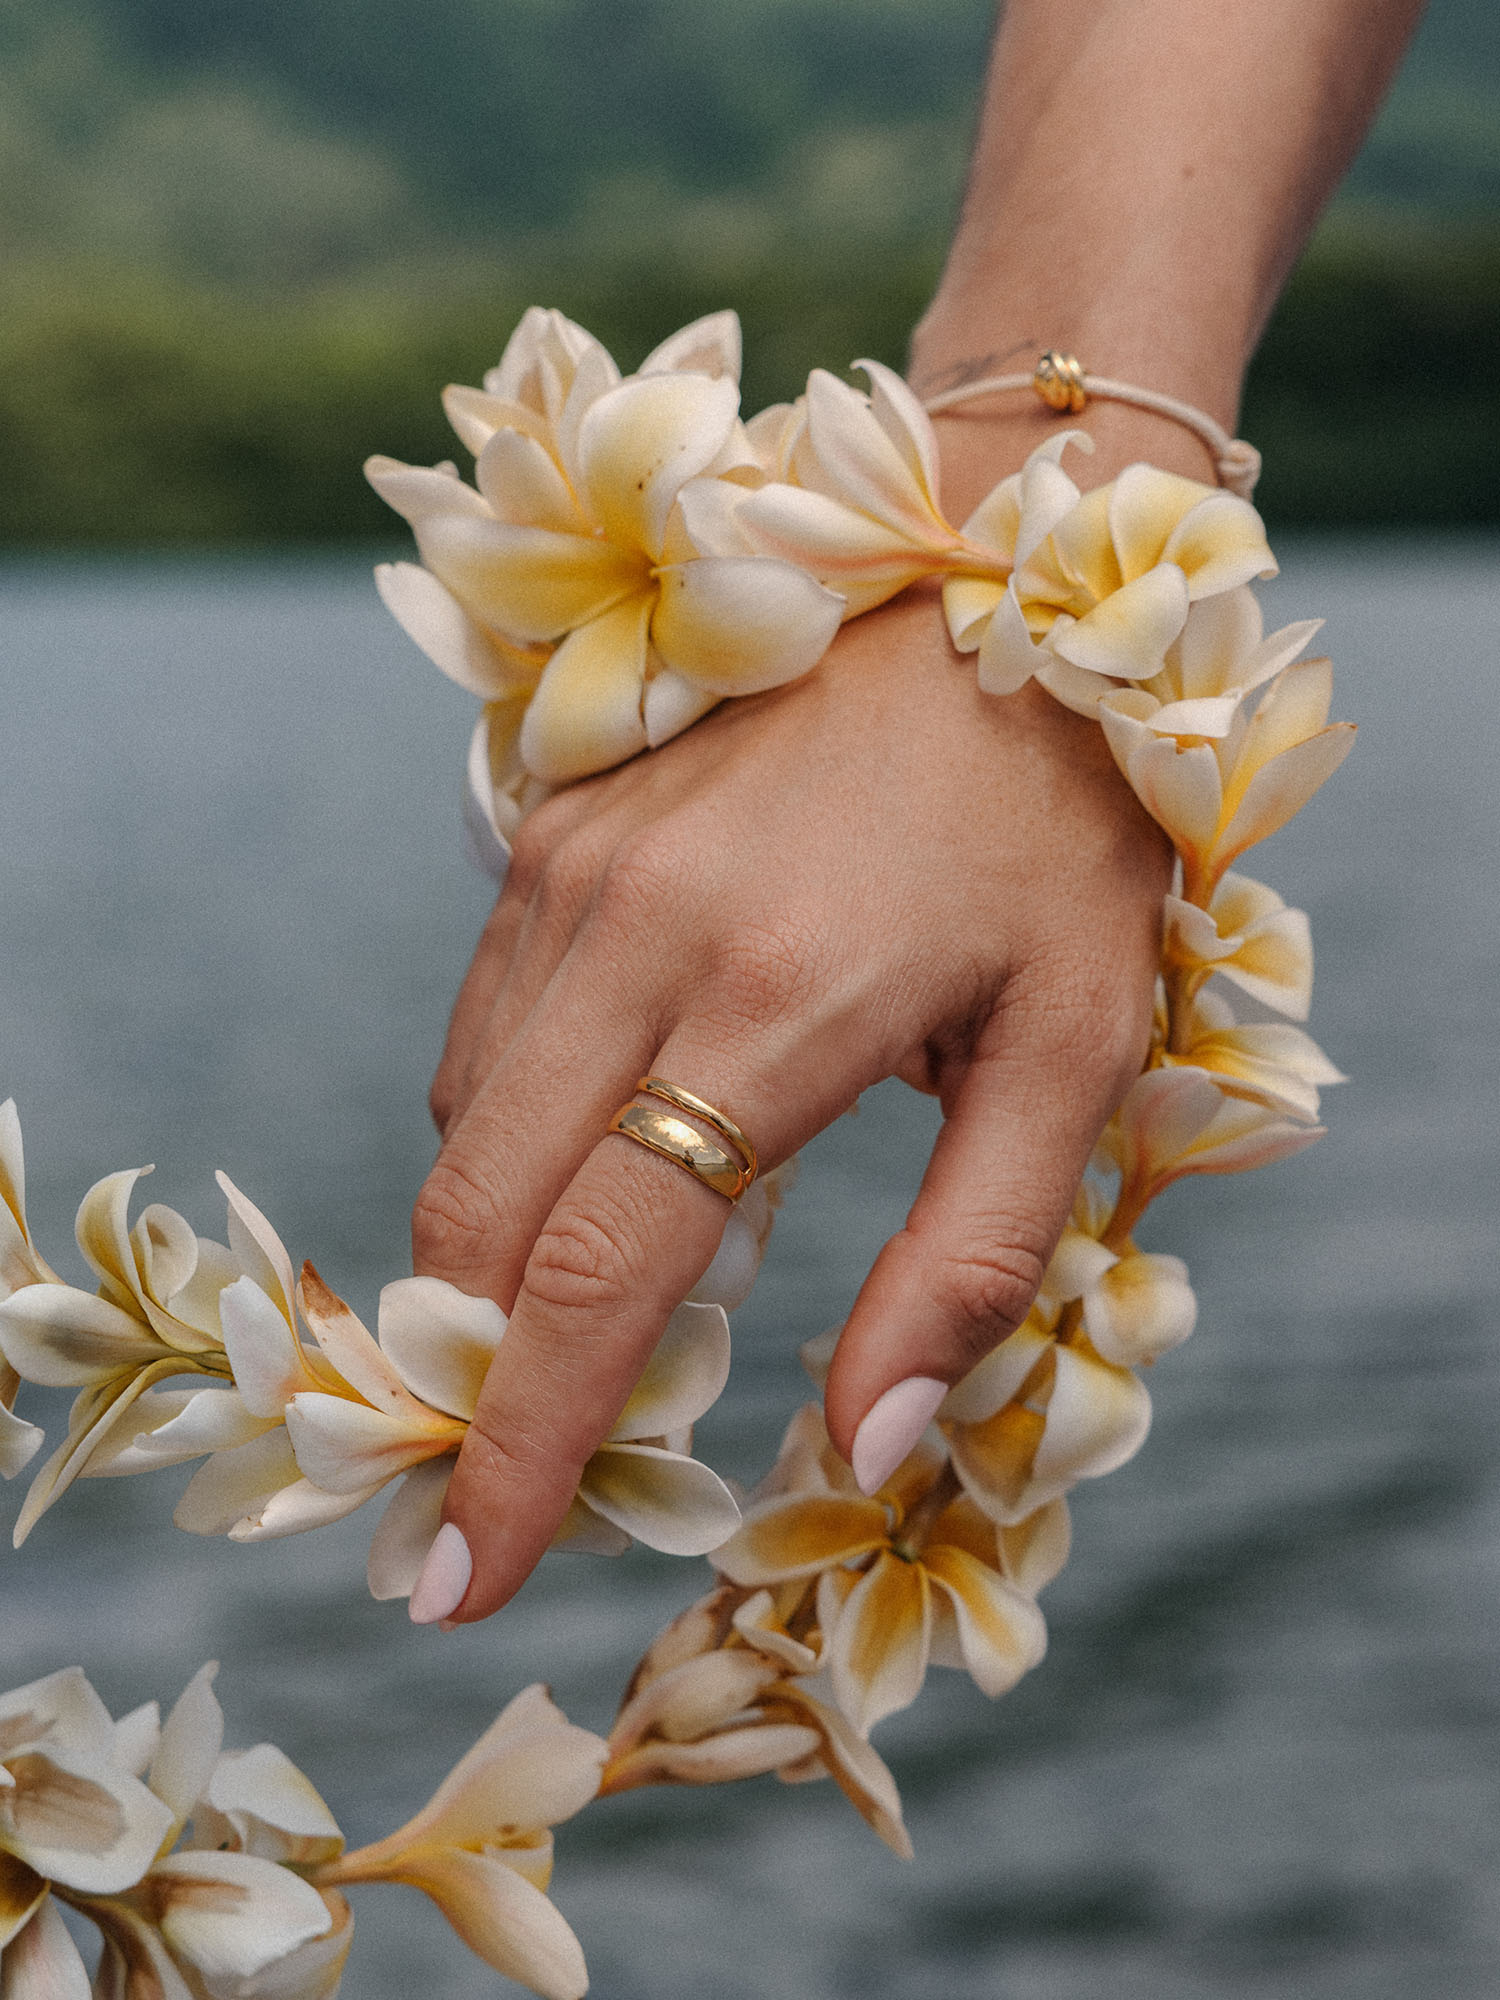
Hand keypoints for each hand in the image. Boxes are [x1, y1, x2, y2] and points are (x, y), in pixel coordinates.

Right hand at [407, 411, 1180, 1622]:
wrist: (993, 590)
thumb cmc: (1061, 836)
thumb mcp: (1076, 1050)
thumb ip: (969, 1258)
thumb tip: (869, 1445)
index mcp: (777, 1006)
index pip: (597, 1275)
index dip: (520, 1443)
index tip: (459, 1576)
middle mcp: (639, 936)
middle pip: (481, 1218)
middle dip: (466, 1376)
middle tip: (506, 1474)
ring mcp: (577, 870)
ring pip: (462, 1128)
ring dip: (489, 1259)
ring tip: (576, 1327)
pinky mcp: (553, 828)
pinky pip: (480, 1031)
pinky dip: (504, 1136)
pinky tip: (591, 1159)